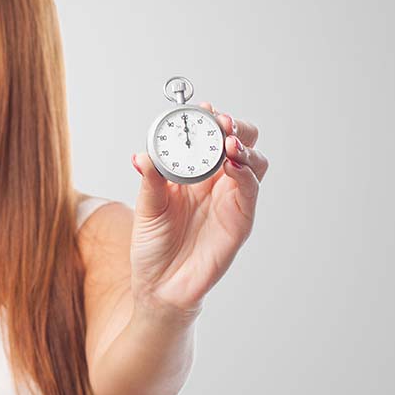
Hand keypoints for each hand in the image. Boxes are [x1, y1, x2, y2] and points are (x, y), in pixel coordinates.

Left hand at [130, 102, 269, 312]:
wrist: (158, 286)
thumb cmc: (153, 246)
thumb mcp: (146, 208)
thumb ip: (149, 181)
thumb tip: (141, 156)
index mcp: (193, 174)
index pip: (210, 138)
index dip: (210, 121)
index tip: (203, 108)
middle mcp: (216, 184)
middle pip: (241, 144)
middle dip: (236, 127)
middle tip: (222, 121)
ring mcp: (230, 201)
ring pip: (253, 164)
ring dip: (245, 148)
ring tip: (229, 141)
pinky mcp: (239, 222)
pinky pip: (249, 193)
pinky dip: (245, 176)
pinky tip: (232, 166)